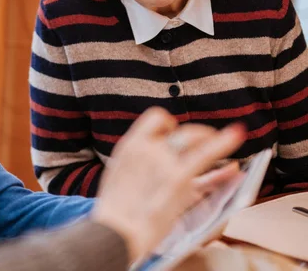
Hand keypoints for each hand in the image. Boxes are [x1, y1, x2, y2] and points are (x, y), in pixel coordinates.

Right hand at [90, 107, 244, 260]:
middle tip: (205, 143)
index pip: (155, 118)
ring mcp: (163, 162)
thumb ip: (135, 163)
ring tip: (225, 140)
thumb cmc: (115, 212)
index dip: (169, 123)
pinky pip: (206, 154)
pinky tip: (237, 135)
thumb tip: (147, 160)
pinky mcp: (178, 178)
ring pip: (194, 137)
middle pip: (179, 130)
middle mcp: (147, 148)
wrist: (114, 232)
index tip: (174, 133)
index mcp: (130, 146)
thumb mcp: (118, 176)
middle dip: (196, 134)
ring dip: (210, 137)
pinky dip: (224, 142)